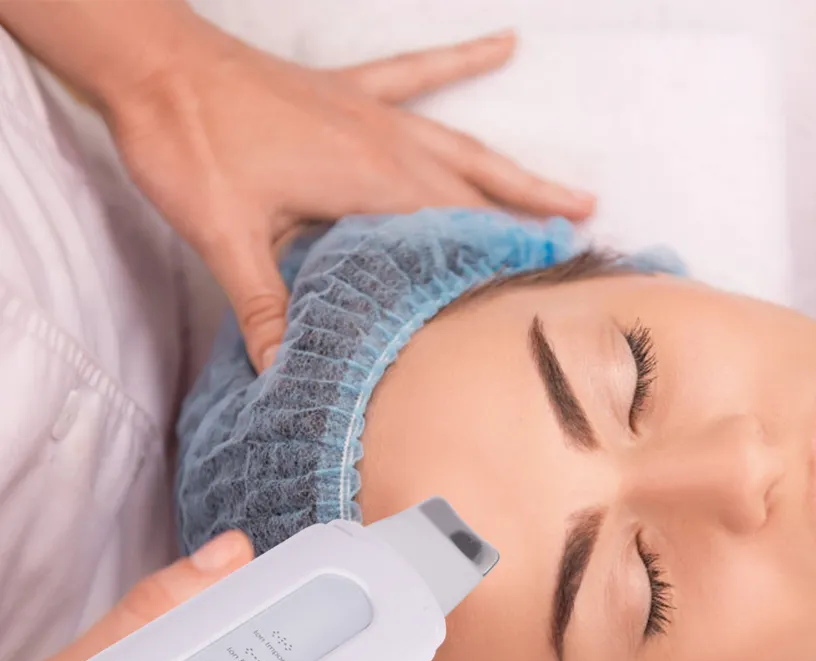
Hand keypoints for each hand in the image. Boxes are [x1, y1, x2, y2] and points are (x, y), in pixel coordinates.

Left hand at [106, 26, 595, 370]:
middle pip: (477, 197)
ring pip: (467, 149)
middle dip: (531, 233)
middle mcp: (388, 146)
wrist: (151, 63)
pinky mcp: (352, 92)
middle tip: (582, 263)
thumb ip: (264, 310)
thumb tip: (285, 377)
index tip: (548, 295)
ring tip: (578, 197)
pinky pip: (420, 77)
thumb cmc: (190, 145)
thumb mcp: (227, 238)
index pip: (453, 235)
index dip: (502, 266)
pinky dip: (462, 62)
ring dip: (520, 178)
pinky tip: (503, 46)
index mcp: (369, 184)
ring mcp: (375, 114)